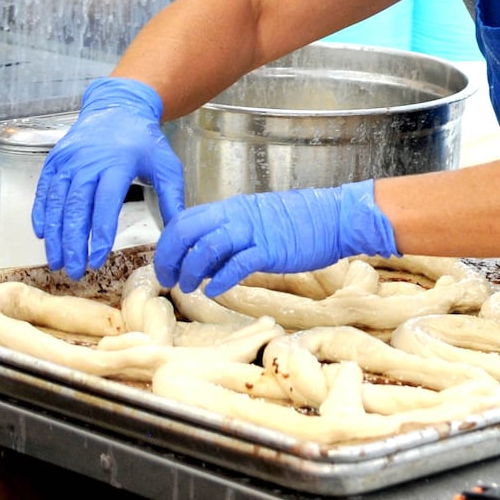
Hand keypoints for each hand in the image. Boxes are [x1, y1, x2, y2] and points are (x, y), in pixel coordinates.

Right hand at [32, 77, 184, 277]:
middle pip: (76, 208)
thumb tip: (178, 231)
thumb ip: (172, 198)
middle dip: (73, 243)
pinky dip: (41, 213)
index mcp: (118, 163)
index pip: (105, 204)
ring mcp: (68, 161)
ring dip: (55, 235)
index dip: (100, 234)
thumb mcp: (166, 165)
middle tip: (75, 270)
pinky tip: (43, 234)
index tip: (98, 259)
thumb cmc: (144, 141)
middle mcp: (88, 162)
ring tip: (58, 261)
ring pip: (57, 203)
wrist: (119, 107)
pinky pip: (44, 191)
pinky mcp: (54, 160)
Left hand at [153, 179, 397, 295]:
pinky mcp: (270, 249)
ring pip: (207, 247)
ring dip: (192, 271)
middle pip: (187, 231)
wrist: (334, 218)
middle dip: (170, 258)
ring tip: (190, 288)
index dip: (167, 244)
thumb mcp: (256, 222)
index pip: (184, 219)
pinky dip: (220, 280)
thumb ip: (230, 235)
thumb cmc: (298, 223)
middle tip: (170, 279)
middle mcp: (237, 216)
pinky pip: (237, 264)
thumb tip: (205, 258)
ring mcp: (253, 231)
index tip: (166, 265)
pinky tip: (215, 291)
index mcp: (231, 208)